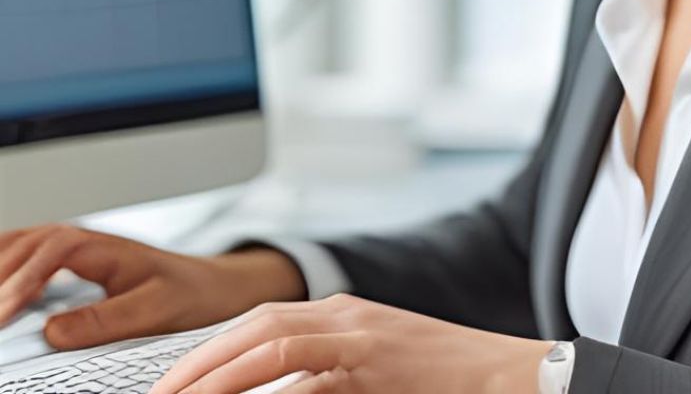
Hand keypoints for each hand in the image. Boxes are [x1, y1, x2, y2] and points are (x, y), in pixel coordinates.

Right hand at [0, 223, 306, 348]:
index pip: (53, 249)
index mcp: (106, 248)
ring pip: (26, 245)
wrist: (213, 286)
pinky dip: (8, 268)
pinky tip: (1, 291)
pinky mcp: (74, 267)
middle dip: (1, 274)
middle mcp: (88, 243)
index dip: (23, 278)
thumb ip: (107, 319)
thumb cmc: (189, 293)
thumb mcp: (155, 309)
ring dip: (2, 266)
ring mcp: (79, 252)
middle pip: (29, 242)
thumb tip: (53, 332)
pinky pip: (30, 258)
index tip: (4, 313)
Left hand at [147, 294, 555, 393]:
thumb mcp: (373, 377)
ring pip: (271, 334)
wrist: (507, 374)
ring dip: (218, 367)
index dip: (212, 352)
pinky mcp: (374, 353)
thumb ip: (323, 382)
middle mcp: (346, 313)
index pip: (261, 321)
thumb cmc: (443, 382)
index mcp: (343, 315)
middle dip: (201, 358)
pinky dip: (261, 377)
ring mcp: (360, 329)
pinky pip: (303, 362)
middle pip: (256, 321)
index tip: (176, 383)